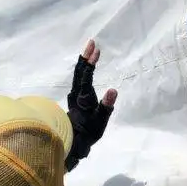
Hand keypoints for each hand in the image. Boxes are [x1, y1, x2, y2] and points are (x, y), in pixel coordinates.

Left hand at [65, 40, 116, 170]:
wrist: (73, 143)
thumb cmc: (88, 132)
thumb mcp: (100, 122)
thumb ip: (106, 106)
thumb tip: (113, 90)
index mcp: (83, 96)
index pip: (86, 75)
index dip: (91, 62)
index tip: (97, 50)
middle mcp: (76, 93)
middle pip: (79, 71)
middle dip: (85, 56)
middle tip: (91, 42)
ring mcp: (74, 95)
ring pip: (77, 75)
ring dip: (83, 62)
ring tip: (88, 52)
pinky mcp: (74, 99)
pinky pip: (78, 80)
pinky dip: (82, 70)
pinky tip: (84, 70)